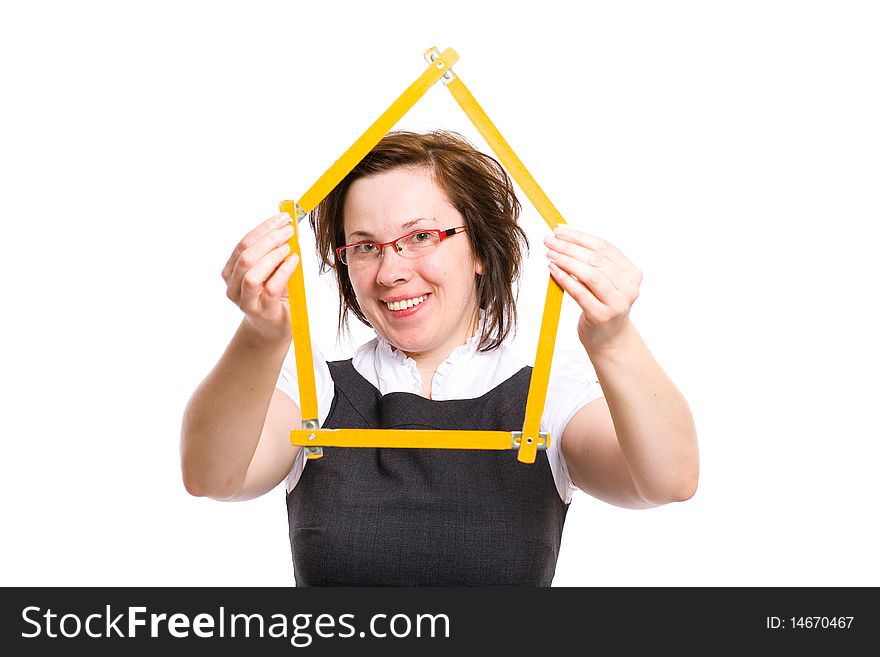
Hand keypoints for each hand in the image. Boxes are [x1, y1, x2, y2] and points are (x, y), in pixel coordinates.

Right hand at [221, 212, 299, 343]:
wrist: (273, 327)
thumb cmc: (274, 295)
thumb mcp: (272, 269)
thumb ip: (275, 251)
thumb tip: (287, 226)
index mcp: (231, 271)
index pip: (243, 244)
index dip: (263, 228)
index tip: (283, 218)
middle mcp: (233, 286)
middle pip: (246, 256)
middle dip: (269, 239)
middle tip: (289, 230)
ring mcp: (245, 301)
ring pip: (252, 274)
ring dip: (272, 256)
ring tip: (289, 247)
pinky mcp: (262, 312)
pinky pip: (270, 289)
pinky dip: (283, 271)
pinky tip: (293, 261)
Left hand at [544, 225, 641, 352]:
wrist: (608, 338)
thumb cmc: (602, 305)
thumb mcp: (605, 281)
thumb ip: (593, 262)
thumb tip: (564, 236)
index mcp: (632, 274)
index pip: (605, 248)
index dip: (581, 236)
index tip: (560, 230)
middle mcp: (629, 288)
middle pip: (597, 260)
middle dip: (570, 247)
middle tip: (550, 240)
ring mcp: (617, 303)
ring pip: (590, 275)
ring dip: (566, 261)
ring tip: (550, 254)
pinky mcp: (602, 316)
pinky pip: (580, 293)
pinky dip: (564, 279)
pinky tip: (553, 270)